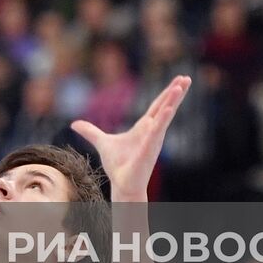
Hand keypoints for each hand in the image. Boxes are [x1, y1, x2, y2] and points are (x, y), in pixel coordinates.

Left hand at [70, 76, 190, 197]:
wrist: (121, 184)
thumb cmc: (117, 166)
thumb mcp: (102, 143)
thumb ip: (91, 132)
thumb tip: (74, 124)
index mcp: (144, 127)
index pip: (157, 106)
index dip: (167, 93)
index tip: (179, 80)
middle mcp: (152, 131)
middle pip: (165, 107)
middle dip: (176, 92)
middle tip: (187, 78)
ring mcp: (153, 139)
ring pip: (165, 116)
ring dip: (173, 101)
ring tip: (181, 86)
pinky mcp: (149, 149)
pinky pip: (157, 131)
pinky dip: (162, 119)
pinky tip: (168, 108)